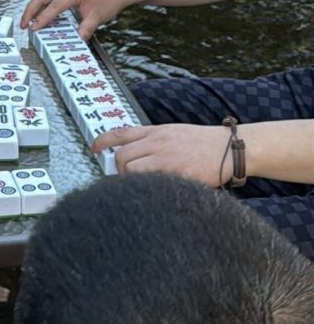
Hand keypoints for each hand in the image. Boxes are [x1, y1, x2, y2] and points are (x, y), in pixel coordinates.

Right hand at [20, 0, 129, 39]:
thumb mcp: (98, 17)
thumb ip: (86, 29)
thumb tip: (77, 40)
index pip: (53, 7)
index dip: (42, 19)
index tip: (33, 29)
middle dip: (29, 11)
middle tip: (23, 25)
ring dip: (33, 6)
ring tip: (28, 20)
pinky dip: (41, 3)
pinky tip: (40, 13)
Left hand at [92, 123, 229, 186]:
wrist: (231, 148)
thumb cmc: (203, 143)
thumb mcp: (173, 132)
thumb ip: (151, 139)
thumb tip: (130, 149)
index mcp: (155, 131)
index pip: (120, 133)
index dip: (102, 140)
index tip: (93, 148)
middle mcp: (157, 143)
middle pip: (121, 156)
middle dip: (119, 169)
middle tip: (126, 177)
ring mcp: (166, 159)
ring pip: (132, 171)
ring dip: (132, 181)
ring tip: (142, 185)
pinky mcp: (177, 175)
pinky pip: (151, 184)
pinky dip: (148, 189)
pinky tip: (155, 192)